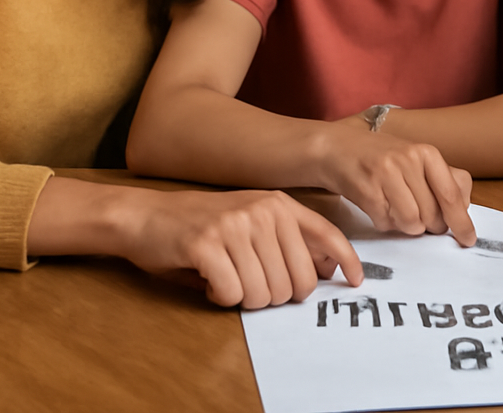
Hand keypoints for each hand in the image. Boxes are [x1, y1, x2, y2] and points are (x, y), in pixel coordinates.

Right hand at [115, 187, 363, 307]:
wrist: (147, 215)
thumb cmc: (202, 225)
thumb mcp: (252, 222)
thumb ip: (288, 241)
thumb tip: (327, 269)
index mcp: (279, 204)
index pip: (326, 233)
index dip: (347, 260)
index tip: (356, 281)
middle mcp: (263, 210)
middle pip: (296, 281)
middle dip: (276, 297)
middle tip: (251, 286)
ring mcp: (235, 226)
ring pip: (264, 293)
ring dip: (245, 299)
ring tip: (227, 279)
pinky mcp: (207, 244)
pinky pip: (231, 294)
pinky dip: (219, 298)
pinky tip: (208, 280)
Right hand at [317, 117, 475, 245]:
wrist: (336, 149)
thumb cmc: (381, 158)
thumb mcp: (415, 159)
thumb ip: (442, 180)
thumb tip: (464, 209)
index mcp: (426, 152)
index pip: (451, 194)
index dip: (461, 222)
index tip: (468, 239)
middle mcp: (408, 160)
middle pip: (433, 214)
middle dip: (430, 225)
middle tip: (419, 218)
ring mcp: (385, 174)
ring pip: (412, 222)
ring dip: (406, 226)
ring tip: (397, 209)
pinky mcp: (366, 190)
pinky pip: (387, 223)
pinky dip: (385, 222)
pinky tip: (379, 207)